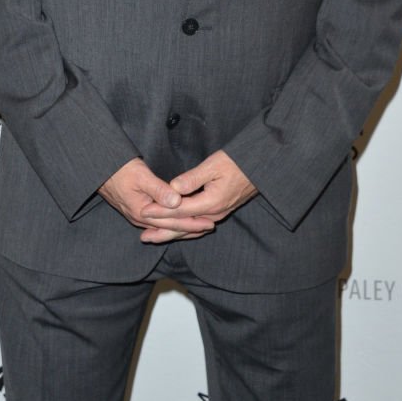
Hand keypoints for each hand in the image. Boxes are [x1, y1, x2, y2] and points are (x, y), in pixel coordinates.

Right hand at [98, 158, 214, 240]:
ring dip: (183, 227)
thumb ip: (158, 189)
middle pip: (170, 228)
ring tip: (199, 228)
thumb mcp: (140, 176)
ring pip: (165, 227)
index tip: (209, 223)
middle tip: (210, 227)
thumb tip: (177, 201)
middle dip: (191, 228)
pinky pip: (159, 222)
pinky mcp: (138, 211)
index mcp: (143, 212)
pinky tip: (179, 221)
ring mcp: (138, 216)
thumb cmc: (119, 169)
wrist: (99, 170)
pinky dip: (172, 223)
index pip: (173, 222)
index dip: (192, 223)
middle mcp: (141, 219)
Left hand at [139, 150, 257, 243]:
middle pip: (183, 226)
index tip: (144, 212)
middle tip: (143, 237)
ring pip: (190, 229)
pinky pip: (197, 226)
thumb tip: (173, 188)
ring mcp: (218, 215)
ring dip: (171, 234)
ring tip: (154, 237)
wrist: (258, 168)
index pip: (179, 210)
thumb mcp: (213, 165)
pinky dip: (184, 230)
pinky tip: (176, 231)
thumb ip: (192, 178)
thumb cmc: (236, 163)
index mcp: (211, 202)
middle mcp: (214, 214)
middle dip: (162, 231)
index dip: (160, 212)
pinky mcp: (219, 212)